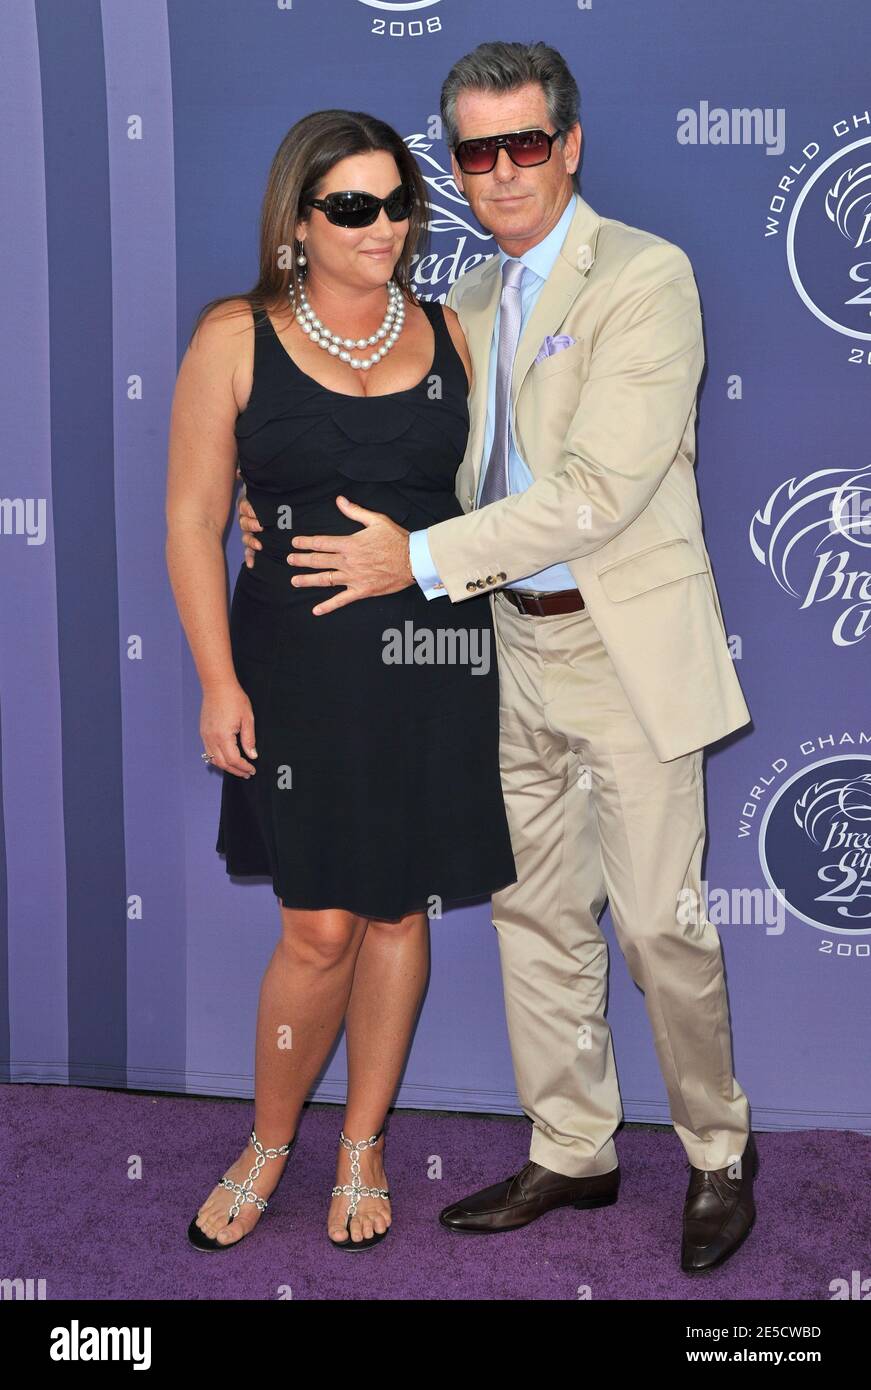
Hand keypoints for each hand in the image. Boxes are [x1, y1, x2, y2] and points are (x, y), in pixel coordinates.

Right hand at [200, 679, 257, 776]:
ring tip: (238, 769)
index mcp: (223, 736)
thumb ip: (249, 739)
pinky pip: (209, 751)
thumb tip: (252, 755)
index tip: (252, 770)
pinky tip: (227, 759)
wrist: (217, 686)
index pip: (234, 760)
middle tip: (247, 774)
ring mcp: (205, 736)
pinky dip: (218, 759)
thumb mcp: (247, 719)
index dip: (243, 767)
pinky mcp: (203, 732)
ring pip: (214, 760)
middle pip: (223, 763)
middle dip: (236, 771)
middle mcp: (211, 738)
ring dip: (226, 767)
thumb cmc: (234, 699)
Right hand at [236, 469, 261, 568]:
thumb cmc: (267, 497)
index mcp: (247, 505)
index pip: (244, 507)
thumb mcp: (259, 488)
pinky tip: (251, 564)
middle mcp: (246, 518)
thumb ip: (250, 480)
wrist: (279, 506)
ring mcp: (249, 531)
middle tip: (262, 526)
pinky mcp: (254, 542)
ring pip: (246, 537)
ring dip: (252, 542)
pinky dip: (250, 557)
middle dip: (252, 525)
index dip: (250, 510)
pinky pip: (249, 550)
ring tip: (259, 546)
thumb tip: (238, 472)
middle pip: (244, 523)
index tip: (257, 512)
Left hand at [287, 495, 413, 614]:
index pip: (321, 542)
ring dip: (308, 580)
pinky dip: (328, 606)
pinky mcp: (361, 590)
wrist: (412, 560)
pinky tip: (316, 610)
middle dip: (301, 560)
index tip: (295, 543)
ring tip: (294, 581)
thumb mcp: (376, 520)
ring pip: (325, 579)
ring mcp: (353, 577)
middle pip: (318, 561)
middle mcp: (348, 561)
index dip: (305, 543)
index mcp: (349, 544)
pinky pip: (341, 600)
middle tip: (289, 560)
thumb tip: (340, 501)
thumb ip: (355, 511)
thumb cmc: (396, 539)